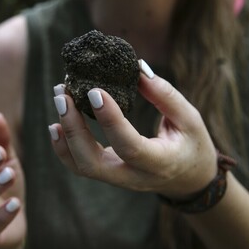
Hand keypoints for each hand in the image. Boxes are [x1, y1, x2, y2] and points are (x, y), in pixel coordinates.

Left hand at [49, 66, 216, 199]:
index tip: (95, 90)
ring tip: (59, 99)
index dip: (110, 120)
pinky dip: (64, 148)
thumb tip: (137, 68)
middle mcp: (134, 178)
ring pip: (82, 167)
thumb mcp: (190, 118)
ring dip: (64, 134)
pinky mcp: (109, 175)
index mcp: (160, 163)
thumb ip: (165, 95)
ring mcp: (119, 180)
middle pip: (92, 163)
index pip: (128, 146)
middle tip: (63, 94)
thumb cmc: (192, 145)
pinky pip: (80, 167)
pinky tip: (56, 125)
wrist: (190, 180)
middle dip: (72, 129)